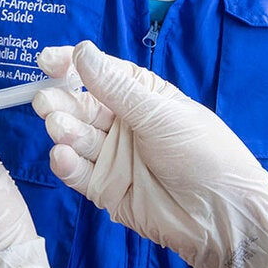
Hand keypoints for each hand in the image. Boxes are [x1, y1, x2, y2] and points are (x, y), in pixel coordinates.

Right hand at [34, 42, 267, 267]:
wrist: (221, 216)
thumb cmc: (202, 153)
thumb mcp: (161, 115)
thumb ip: (117, 88)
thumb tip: (82, 51)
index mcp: (143, 96)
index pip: (100, 73)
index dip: (72, 65)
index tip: (46, 61)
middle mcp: (124, 123)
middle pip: (82, 106)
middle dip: (62, 101)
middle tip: (46, 101)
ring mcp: (114, 157)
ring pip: (77, 137)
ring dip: (64, 130)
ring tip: (59, 128)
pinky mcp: (106, 189)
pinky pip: (79, 173)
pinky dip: (67, 163)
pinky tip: (62, 156)